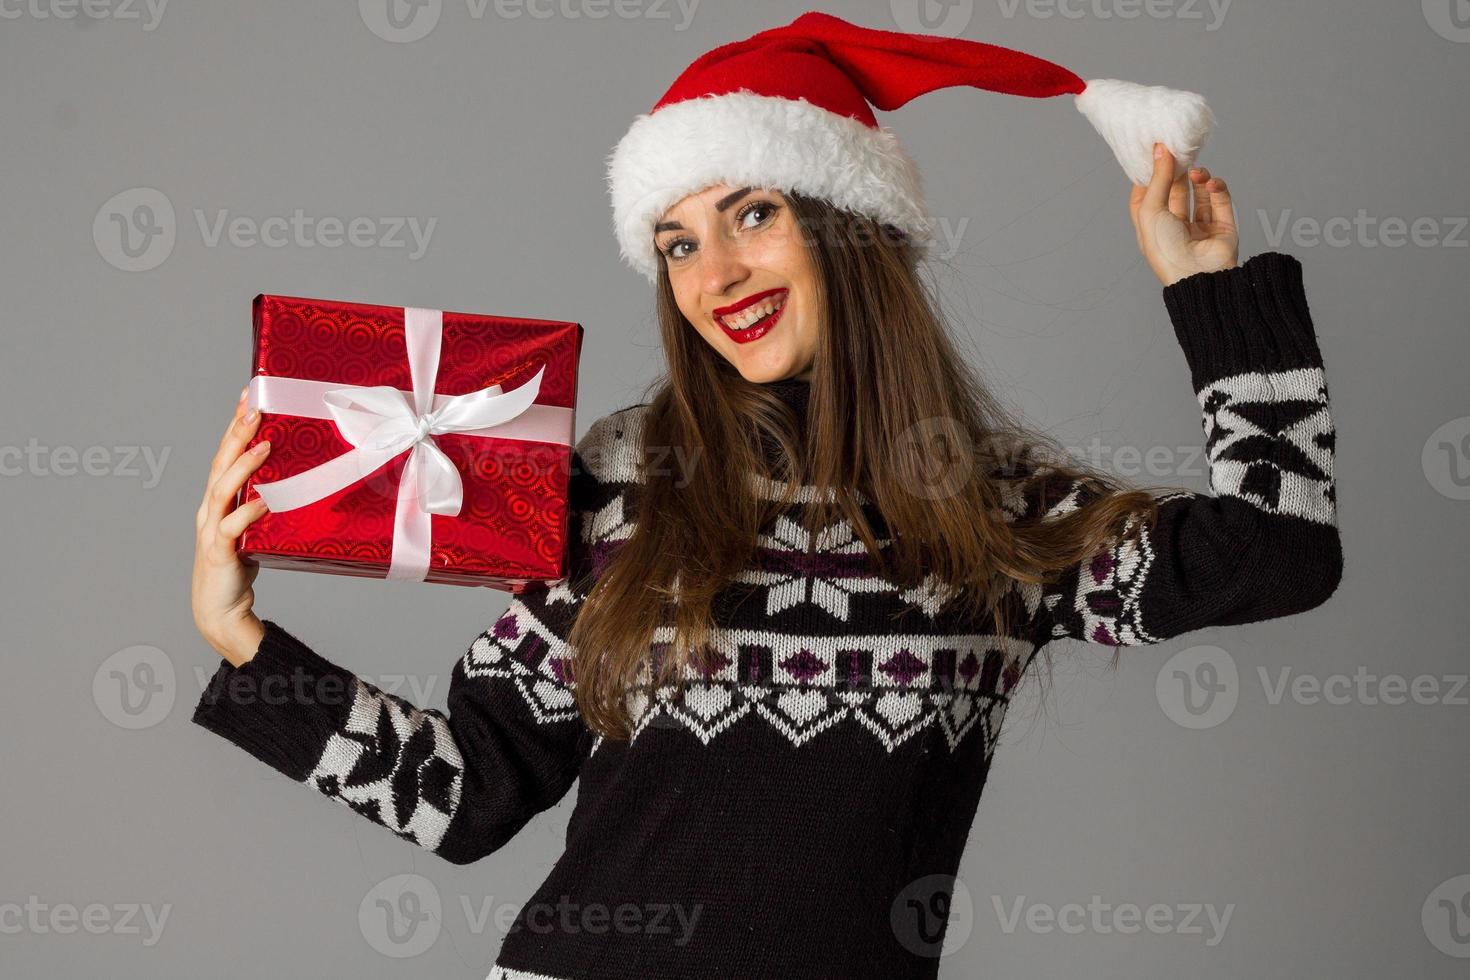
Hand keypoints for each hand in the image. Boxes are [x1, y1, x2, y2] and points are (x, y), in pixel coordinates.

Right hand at [192, 387, 271, 666]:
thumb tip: (301, 480)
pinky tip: (266, 500)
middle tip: (254, 404)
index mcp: (218, 500)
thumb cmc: (239, 566)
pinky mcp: (221, 552)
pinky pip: (234, 528)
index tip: (249, 395)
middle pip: (220, 462)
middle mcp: (210, 509)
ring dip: (243, 465)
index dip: (235, 424)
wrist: (220, 610)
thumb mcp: (256, 528)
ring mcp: (212, 529)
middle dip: (236, 432)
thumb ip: (267, 504)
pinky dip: (249, 512)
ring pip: (223, 489)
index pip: (224, 454)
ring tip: (264, 444)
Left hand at [1129, 142, 1239, 287]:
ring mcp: (1199, 228)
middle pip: (1174, 192)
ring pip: (1199, 194)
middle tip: (1178, 152)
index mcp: (1151, 229)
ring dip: (1198, 178)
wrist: (1198, 274)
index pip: (1146, 198)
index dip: (1148, 177)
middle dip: (1176, 172)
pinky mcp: (1222, 226)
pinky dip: (1216, 188)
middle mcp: (1174, 228)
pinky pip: (1220, 200)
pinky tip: (1210, 182)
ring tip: (1195, 170)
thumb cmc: (1166, 250)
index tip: (1153, 155)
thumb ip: (1157, 179)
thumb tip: (1160, 151)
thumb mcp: (1151, 211)